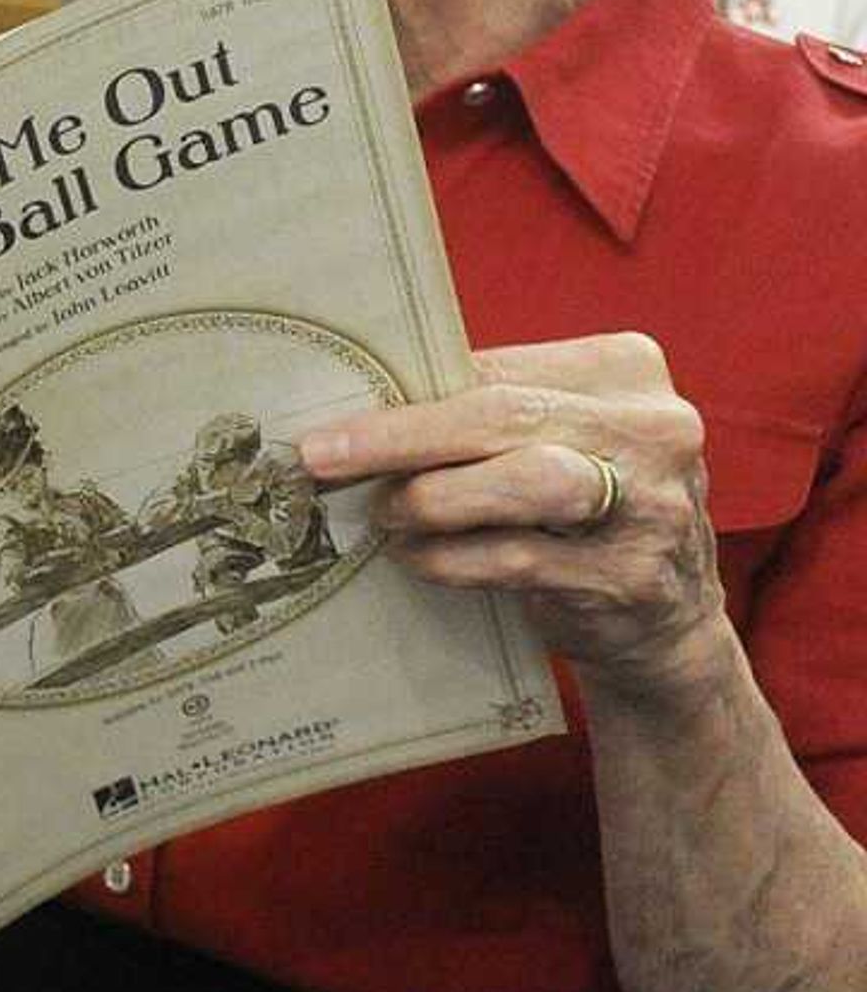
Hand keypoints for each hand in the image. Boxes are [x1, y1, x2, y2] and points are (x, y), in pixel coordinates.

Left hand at [299, 333, 724, 701]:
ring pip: (527, 481)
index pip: (499, 370)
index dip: (409, 391)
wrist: (667, 621)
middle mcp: (655, 429)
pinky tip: (417, 558)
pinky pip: (520, 558)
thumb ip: (490, 412)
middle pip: (507, 415)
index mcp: (628, 370)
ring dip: (433, 498)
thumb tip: (363, 404)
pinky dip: (453, 558)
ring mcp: (654, 504)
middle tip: (323, 457)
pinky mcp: (633, 575)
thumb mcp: (560, 438)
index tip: (332, 417)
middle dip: (401, 438)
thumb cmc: (584, 508)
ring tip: (383, 513)